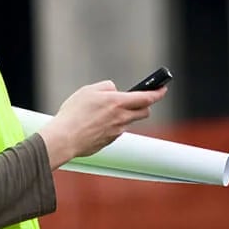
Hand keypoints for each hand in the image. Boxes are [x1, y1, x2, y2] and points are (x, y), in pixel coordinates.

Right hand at [38, 80, 166, 169]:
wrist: (65, 138)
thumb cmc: (74, 113)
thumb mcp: (88, 90)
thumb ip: (106, 87)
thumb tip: (115, 90)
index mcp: (117, 102)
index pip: (146, 97)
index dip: (158, 92)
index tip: (163, 88)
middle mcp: (121, 118)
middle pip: (144, 112)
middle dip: (144, 105)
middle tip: (136, 100)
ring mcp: (117, 132)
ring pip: (129, 121)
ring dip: (124, 115)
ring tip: (106, 112)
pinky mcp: (110, 141)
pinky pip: (117, 131)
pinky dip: (112, 125)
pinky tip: (96, 124)